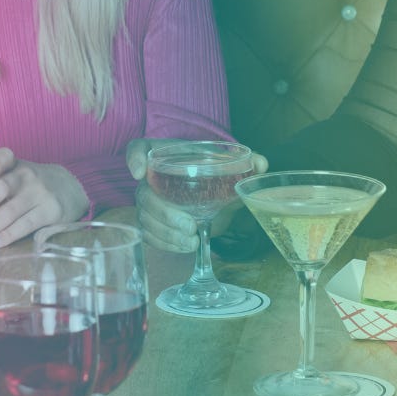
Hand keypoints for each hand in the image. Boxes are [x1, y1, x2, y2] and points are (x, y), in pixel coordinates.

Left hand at [0, 148, 88, 250]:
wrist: (70, 190)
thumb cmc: (30, 186)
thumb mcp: (16, 176)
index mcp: (15, 164)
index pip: (4, 157)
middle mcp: (27, 176)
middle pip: (1, 188)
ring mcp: (40, 193)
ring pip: (10, 212)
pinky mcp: (51, 211)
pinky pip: (25, 225)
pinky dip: (7, 235)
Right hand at [127, 138, 268, 251]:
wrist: (212, 193)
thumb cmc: (214, 174)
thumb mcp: (228, 168)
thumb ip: (245, 165)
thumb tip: (262, 163)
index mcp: (166, 156)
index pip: (139, 148)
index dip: (134, 158)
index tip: (140, 172)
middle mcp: (151, 178)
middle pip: (144, 194)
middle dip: (164, 214)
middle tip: (190, 226)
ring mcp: (148, 202)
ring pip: (145, 219)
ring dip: (167, 234)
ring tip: (192, 240)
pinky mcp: (151, 223)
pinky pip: (149, 235)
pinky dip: (166, 244)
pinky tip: (186, 246)